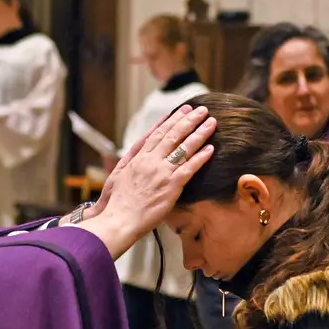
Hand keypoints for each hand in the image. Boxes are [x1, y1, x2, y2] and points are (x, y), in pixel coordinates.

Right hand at [98, 104, 214, 232]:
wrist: (119, 219)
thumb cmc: (117, 202)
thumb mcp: (117, 175)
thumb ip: (130, 160)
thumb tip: (138, 150)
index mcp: (138, 158)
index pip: (157, 133)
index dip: (171, 120)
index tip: (182, 110)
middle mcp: (150, 161)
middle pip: (173, 135)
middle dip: (188, 120)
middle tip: (201, 110)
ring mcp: (161, 172)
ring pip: (183, 148)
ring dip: (199, 133)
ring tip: (211, 123)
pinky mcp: (171, 186)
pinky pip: (189, 169)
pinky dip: (200, 158)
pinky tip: (210, 149)